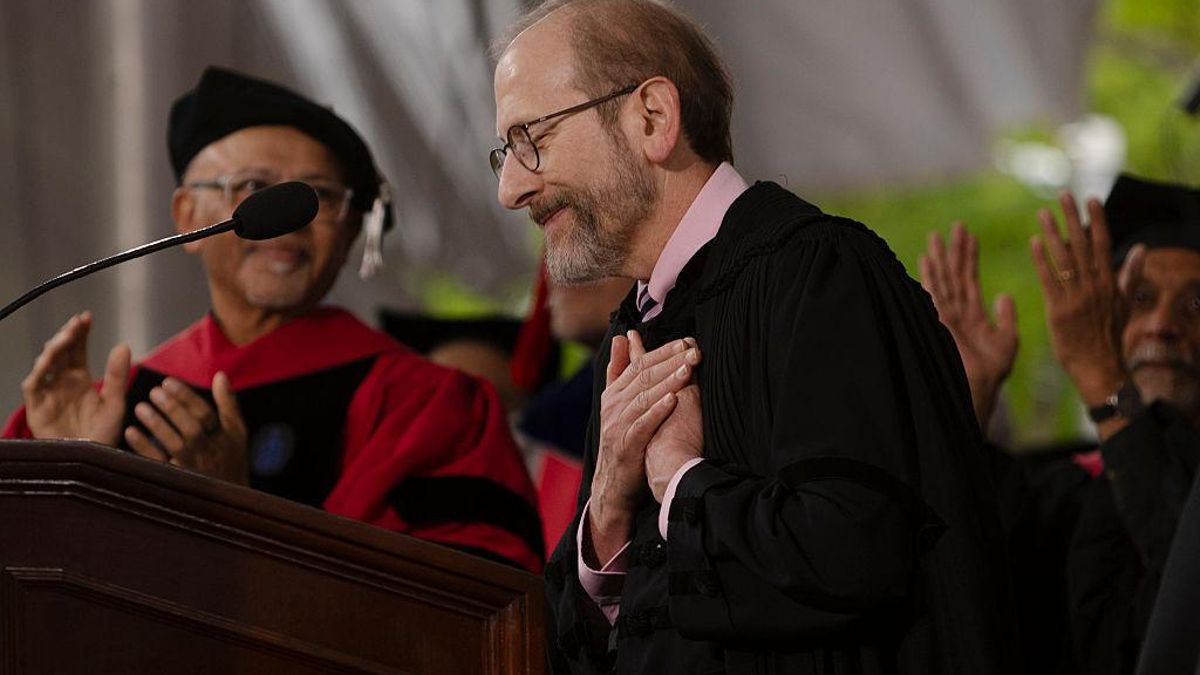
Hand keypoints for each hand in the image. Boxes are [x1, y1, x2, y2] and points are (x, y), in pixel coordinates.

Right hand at [21, 311, 129, 445]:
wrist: (92, 462)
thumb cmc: (103, 435)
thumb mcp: (114, 403)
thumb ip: (117, 376)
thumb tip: (123, 344)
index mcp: (81, 379)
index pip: (78, 350)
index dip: (80, 333)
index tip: (87, 317)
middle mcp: (62, 383)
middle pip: (61, 352)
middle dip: (67, 335)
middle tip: (77, 322)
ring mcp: (48, 393)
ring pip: (45, 364)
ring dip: (54, 348)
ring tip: (66, 336)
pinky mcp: (37, 408)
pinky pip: (33, 385)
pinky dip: (39, 372)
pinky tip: (48, 359)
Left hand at [124, 372, 248, 484]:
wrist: (228, 501)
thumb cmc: (231, 458)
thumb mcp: (236, 431)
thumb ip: (228, 403)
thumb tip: (220, 375)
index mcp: (223, 437)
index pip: (205, 414)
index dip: (186, 397)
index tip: (167, 382)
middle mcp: (208, 451)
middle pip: (190, 428)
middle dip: (172, 409)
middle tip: (153, 391)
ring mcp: (192, 466)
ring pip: (174, 444)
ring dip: (156, 425)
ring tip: (140, 407)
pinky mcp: (176, 479)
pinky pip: (158, 462)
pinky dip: (144, 447)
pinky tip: (130, 432)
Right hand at [589, 331, 699, 563]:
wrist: (613, 482)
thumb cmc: (623, 438)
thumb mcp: (618, 401)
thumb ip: (619, 369)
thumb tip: (623, 336)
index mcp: (614, 393)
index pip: (639, 364)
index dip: (662, 351)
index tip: (684, 341)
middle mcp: (614, 406)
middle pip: (643, 377)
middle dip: (669, 361)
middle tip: (693, 351)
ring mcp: (619, 425)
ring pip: (644, 397)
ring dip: (667, 382)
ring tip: (687, 369)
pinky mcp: (627, 445)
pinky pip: (643, 424)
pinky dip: (657, 411)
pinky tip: (673, 400)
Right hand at [919, 223, 1017, 427]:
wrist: (979, 390)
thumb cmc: (992, 374)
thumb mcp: (1007, 341)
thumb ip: (1005, 316)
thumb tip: (1004, 294)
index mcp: (972, 315)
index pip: (969, 279)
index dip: (970, 257)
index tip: (970, 235)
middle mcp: (956, 312)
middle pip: (954, 275)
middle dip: (954, 251)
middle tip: (956, 225)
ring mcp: (946, 316)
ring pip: (943, 280)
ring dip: (940, 258)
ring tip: (937, 235)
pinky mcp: (940, 321)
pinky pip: (935, 293)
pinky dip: (930, 276)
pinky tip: (927, 258)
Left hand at [1030, 192, 1125, 405]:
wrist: (1100, 367)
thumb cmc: (1109, 336)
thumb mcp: (1124, 304)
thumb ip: (1130, 275)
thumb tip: (1140, 247)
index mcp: (1110, 282)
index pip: (1103, 243)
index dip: (1096, 220)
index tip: (1089, 198)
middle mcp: (1095, 286)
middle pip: (1082, 245)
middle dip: (1072, 218)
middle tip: (1062, 195)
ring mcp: (1077, 298)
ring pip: (1064, 259)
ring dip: (1052, 234)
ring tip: (1042, 213)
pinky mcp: (1059, 311)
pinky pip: (1049, 280)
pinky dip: (1042, 260)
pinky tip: (1034, 243)